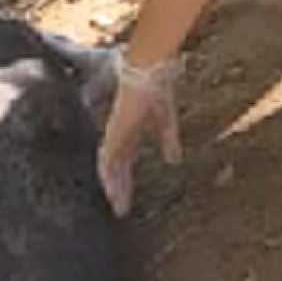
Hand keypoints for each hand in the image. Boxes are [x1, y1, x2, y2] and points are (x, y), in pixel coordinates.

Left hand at [97, 54, 183, 216]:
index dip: (124, 178)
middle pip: (115, 167)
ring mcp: (116, 133)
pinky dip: (110, 177)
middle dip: (118, 188)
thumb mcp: (165, 119)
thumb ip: (167, 138)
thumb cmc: (155, 87)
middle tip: (120, 209)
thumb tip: (173, 160)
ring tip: (118, 207)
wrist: (148, 72)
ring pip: (109, 167)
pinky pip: (108, 159)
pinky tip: (112, 191)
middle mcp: (118, 134)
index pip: (123, 159)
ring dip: (115, 188)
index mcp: (128, 130)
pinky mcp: (116, 132)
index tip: (125, 195)